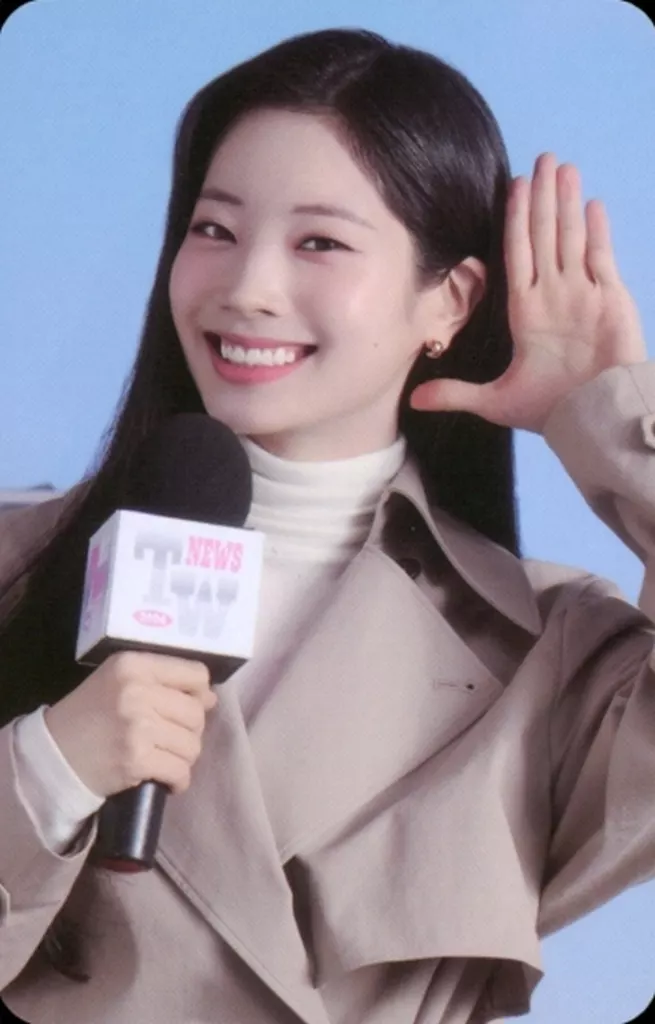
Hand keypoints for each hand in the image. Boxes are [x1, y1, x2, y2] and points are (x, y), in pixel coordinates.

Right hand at [44, 651, 217, 798]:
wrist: (53, 756)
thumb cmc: (90, 715)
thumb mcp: (120, 682)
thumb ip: (163, 682)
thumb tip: (210, 698)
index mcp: (134, 665)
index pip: (195, 674)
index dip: (199, 694)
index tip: (187, 708)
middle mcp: (138, 690)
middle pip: (196, 713)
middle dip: (190, 732)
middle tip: (170, 740)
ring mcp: (138, 725)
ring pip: (192, 744)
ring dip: (183, 757)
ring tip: (164, 758)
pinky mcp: (137, 759)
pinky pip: (180, 771)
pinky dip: (178, 780)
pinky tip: (165, 779)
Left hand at [410, 153, 646, 433]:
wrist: (594, 419)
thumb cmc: (549, 409)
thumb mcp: (494, 401)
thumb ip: (456, 393)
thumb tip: (413, 400)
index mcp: (526, 312)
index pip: (518, 254)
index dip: (515, 221)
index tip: (511, 187)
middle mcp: (554, 295)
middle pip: (546, 235)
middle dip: (542, 198)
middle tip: (541, 158)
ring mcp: (583, 294)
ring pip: (571, 237)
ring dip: (566, 202)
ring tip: (562, 167)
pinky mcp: (611, 298)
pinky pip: (601, 257)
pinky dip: (596, 231)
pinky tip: (589, 203)